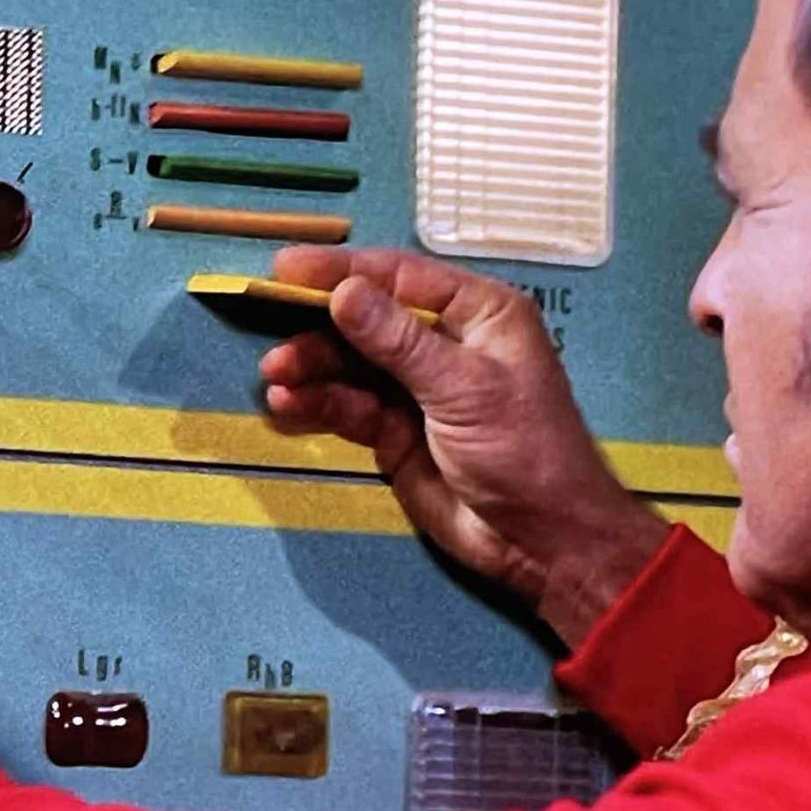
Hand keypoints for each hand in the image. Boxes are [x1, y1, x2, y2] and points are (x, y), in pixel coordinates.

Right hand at [260, 247, 670, 647]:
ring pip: (349, 364)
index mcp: (478, 313)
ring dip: (310, 367)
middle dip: (317, 325)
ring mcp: (416, 388)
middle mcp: (444, 342)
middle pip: (366, 318)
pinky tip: (288, 407)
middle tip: (267, 328)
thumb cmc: (523, 449)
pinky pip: (348, 407)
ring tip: (275, 376)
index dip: (341, 270)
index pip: (399, 277)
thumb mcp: (463, 388)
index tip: (284, 268)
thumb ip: (399, 341)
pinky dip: (317, 405)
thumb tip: (344, 291)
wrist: (543, 541)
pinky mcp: (395, 433)